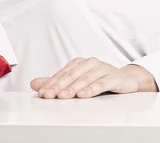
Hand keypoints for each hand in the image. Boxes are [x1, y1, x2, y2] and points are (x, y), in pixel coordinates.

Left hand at [30, 57, 144, 98]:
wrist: (125, 79)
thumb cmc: (99, 80)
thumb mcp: (77, 81)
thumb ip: (56, 83)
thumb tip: (34, 84)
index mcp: (79, 63)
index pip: (62, 74)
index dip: (51, 84)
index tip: (41, 93)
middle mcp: (89, 63)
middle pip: (71, 75)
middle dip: (58, 86)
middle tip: (48, 96)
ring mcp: (102, 69)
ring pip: (84, 79)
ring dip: (73, 88)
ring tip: (63, 97)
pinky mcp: (113, 77)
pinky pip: (101, 83)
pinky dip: (91, 89)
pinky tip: (83, 95)